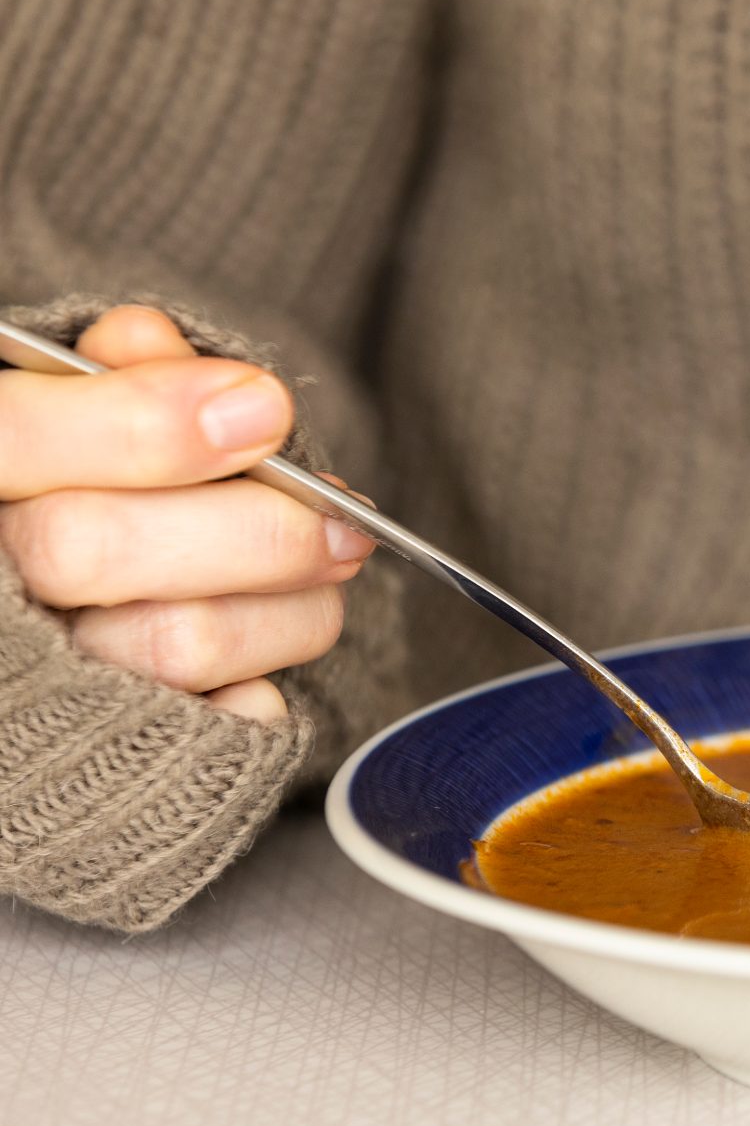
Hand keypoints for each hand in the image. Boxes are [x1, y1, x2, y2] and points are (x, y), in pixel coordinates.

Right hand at [0, 305, 371, 721]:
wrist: (51, 618)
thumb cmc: (69, 493)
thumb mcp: (71, 413)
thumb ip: (119, 377)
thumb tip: (198, 372)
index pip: (12, 438)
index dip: (143, 422)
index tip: (265, 409)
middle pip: (92, 548)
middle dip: (252, 522)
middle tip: (341, 516)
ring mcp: (38, 680)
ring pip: (175, 640)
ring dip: (293, 599)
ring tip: (332, 562)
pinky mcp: (112, 753)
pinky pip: (216, 721)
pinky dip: (268, 674)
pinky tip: (272, 630)